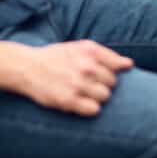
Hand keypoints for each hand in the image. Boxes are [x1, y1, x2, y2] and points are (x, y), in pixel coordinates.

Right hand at [16, 41, 132, 115]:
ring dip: (97, 97)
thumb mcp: (80, 47)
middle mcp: (86, 66)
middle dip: (103, 85)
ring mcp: (78, 84)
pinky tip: (80, 103)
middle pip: (113, 84)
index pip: (118, 67)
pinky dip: (90, 109)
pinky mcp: (69, 101)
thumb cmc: (56, 57)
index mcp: (90, 51)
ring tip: (83, 93)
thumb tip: (129, 65)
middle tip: (88, 85)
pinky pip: (94, 110)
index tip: (100, 75)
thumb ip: (106, 55)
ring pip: (105, 97)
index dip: (110, 73)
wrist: (27, 67)